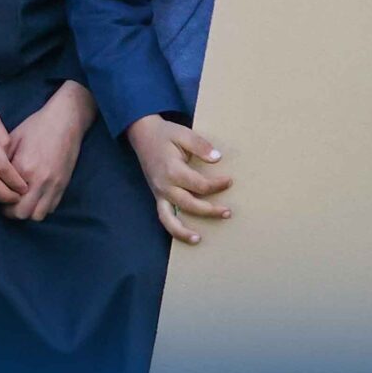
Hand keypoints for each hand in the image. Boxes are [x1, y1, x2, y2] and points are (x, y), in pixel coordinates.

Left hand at [3, 81, 95, 221]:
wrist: (65, 121)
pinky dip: (40, 208)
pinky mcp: (63, 186)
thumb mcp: (12, 140)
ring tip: (20, 201)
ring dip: (27, 212)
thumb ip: (1, 161)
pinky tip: (34, 197)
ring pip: (37, 215)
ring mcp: (54, 185)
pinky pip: (50, 208)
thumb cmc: (36, 127)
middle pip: (22, 213)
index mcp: (24, 168)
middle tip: (5, 202)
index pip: (6, 198)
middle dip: (11, 211)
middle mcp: (40, 180)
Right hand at [127, 113, 231, 244]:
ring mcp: (159, 193)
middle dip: (210, 210)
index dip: (217, 185)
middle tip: (228, 212)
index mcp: (172, 170)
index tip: (229, 181)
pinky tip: (187, 235)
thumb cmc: (165, 134)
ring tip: (199, 239)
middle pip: (190, 205)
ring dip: (184, 231)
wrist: (142, 135)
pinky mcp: (157, 196)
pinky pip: (163, 217)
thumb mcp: (183, 133)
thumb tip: (217, 158)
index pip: (199, 185)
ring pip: (170, 219)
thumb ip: (200, 145)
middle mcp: (164, 186)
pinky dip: (173, 229)